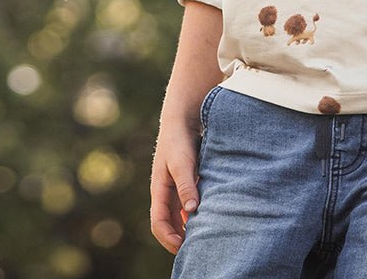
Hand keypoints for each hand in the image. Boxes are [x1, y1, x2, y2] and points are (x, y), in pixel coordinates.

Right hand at [150, 120, 200, 253]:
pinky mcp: (185, 180)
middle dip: (178, 237)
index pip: (158, 223)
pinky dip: (194, 213)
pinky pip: (187, 203)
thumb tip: (191, 211)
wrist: (182, 118)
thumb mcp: (182, 163)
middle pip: (167, 223)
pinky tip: (208, 215)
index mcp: (159, 189)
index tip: (183, 247)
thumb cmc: (179, 140)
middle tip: (196, 248)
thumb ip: (186, 185)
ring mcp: (175, 186)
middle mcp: (165, 191)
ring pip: (178, 214)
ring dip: (187, 226)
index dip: (168, 238)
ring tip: (203, 235)